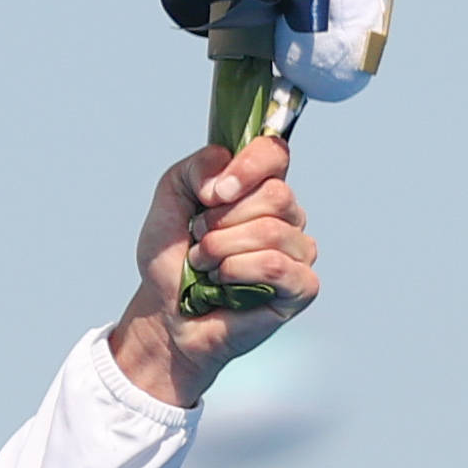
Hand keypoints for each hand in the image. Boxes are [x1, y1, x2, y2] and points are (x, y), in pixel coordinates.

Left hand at [104, 136, 316, 408]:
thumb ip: (196, 169)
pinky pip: (275, 265)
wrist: (165, 314)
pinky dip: (237, 272)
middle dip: (222, 221)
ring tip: (205, 266)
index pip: (275, 153)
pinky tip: (223, 284)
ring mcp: (298, 251)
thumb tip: (224, 180)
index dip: (248, 166)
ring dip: (222, 250)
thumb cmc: (173, 259)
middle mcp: (287, 215)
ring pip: (271, 231)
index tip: (214, 193)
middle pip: (276, 194)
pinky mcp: (302, 287)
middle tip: (200, 241)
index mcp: (260, 187)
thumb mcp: (170, 199)